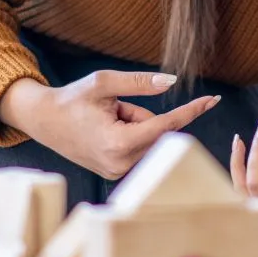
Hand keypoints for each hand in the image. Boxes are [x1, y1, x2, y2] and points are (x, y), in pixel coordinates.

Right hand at [0, 71, 220, 180]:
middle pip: (156, 132)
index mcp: (119, 143)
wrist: (44, 121)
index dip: (190, 110)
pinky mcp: (115, 173)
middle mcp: (120, 164)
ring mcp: (117, 172)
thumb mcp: (104, 83)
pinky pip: (138, 149)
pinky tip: (105, 132)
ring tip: (105, 120)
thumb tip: (172, 82)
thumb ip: (140, 83)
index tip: (213, 100)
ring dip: (135, 125)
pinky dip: (129, 136)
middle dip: (140, 114)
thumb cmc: (73, 99)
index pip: (166, 124)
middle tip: (113, 108)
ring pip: (148, 140)